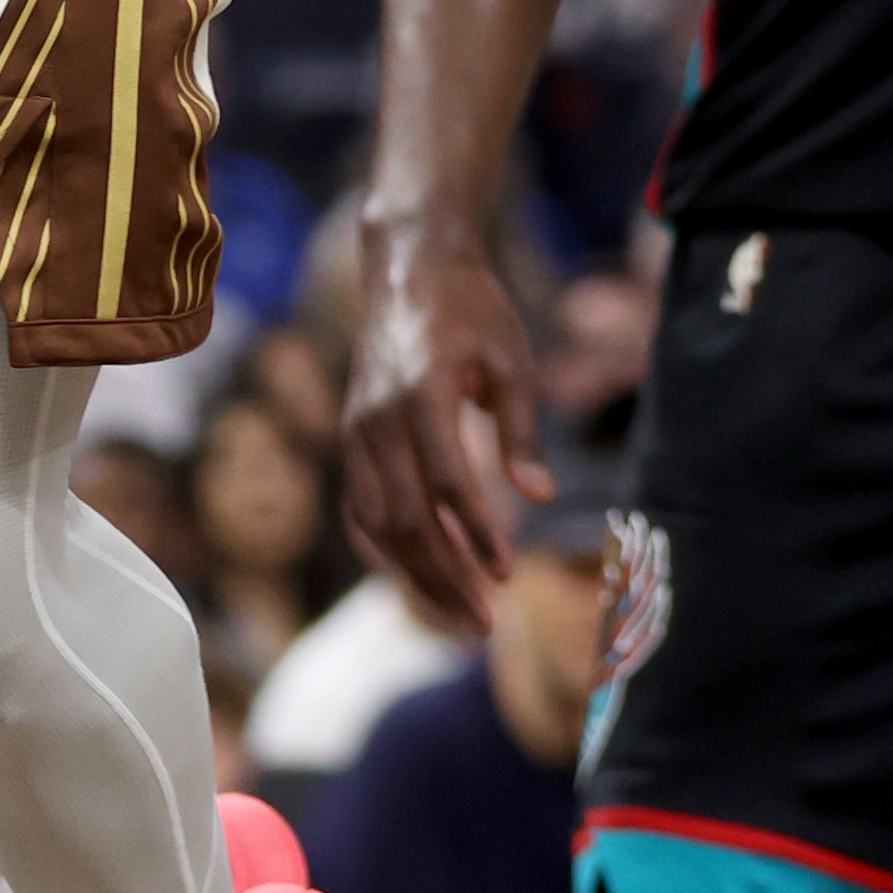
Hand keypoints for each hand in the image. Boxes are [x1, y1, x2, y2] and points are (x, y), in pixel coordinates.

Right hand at [342, 224, 545, 635]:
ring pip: (377, 525)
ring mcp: (356, 431)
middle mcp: (377, 419)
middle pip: (405, 519)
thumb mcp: (511, 359)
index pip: (447, 483)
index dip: (476, 533)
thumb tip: (541, 495)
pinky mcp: (351, 439)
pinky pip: (362, 510)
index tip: (508, 574)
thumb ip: (521, 429)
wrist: (408, 266)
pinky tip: (419, 583)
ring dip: (416, 578)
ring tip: (458, 620)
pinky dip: (387, 554)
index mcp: (420, 393)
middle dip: (444, 578)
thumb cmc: (472, 310)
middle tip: (484, 626)